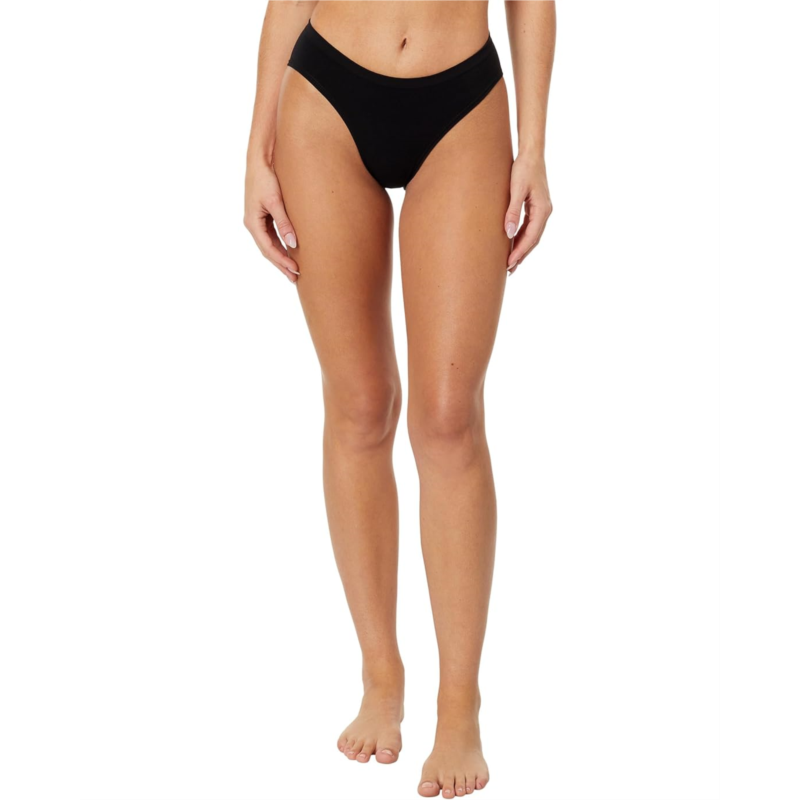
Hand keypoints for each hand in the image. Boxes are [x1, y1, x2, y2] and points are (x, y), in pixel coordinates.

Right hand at [244, 158, 299, 282]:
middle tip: (295, 278)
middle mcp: (253, 224)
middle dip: (281, 265)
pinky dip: (280, 246)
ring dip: (281, 257)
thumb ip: (284, 223)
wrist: (260, 160)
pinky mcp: (263, 216)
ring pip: (270, 245)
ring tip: (294, 270)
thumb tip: (293, 243)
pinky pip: (271, 236)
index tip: (295, 270)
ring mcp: (257, 220)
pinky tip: (290, 252)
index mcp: (253, 222)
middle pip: (268, 251)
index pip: (268, 249)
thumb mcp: (276, 201)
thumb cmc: (266, 178)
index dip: (282, 261)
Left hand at [504, 154, 552, 274]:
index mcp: (542, 209)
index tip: (509, 264)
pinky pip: (530, 227)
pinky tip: (513, 245)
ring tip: (511, 263)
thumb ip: (512, 212)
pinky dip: (522, 238)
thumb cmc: (523, 169)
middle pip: (533, 239)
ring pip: (532, 235)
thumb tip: (509, 234)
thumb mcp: (516, 190)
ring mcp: (542, 210)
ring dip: (522, 249)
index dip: (520, 252)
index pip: (531, 237)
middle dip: (521, 255)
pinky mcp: (537, 207)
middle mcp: (545, 212)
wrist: (531, 153)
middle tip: (509, 270)